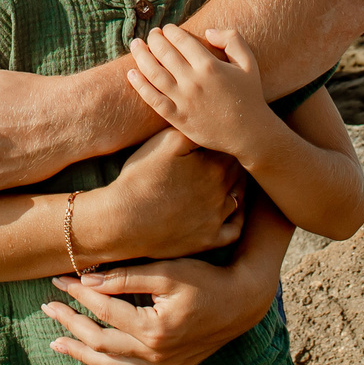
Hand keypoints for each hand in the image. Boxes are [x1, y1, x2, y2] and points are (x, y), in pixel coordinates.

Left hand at [40, 247, 280, 364]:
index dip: (77, 294)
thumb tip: (87, 279)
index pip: (103, 311)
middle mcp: (156, 354)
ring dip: (82, 355)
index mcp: (153, 328)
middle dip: (70, 324)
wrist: (242, 301)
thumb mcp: (167, 271)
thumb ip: (126, 277)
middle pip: (101, 342)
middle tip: (47, 309)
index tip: (57, 280)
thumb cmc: (206, 279)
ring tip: (57, 343)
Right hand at [79, 129, 243, 262]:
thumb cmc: (142, 177)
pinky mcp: (209, 240)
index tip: (219, 138)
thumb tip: (213, 125)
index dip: (225, 142)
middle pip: (237, 173)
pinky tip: (231, 210)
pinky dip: (236, 218)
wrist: (124, 219)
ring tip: (227, 179)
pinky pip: (234, 230)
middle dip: (233, 163)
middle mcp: (222, 193)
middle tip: (224, 155)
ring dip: (237, 187)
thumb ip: (194, 130)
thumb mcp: (166, 141)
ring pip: (239, 199)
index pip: (230, 149)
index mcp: (215, 167)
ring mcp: (217, 219)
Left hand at [126, 26, 271, 162]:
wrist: (249, 133)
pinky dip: (139, 84)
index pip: (181, 40)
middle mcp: (193, 81)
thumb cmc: (249, 95)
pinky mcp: (176, 117)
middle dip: (154, 39)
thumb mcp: (248, 62)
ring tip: (136, 45)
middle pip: (164, 53)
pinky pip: (152, 98)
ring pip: (153, 73)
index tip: (167, 28)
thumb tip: (207, 31)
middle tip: (151, 34)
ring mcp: (183, 100)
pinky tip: (131, 73)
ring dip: (141, 55)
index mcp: (209, 66)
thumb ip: (232, 39)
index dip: (170, 31)